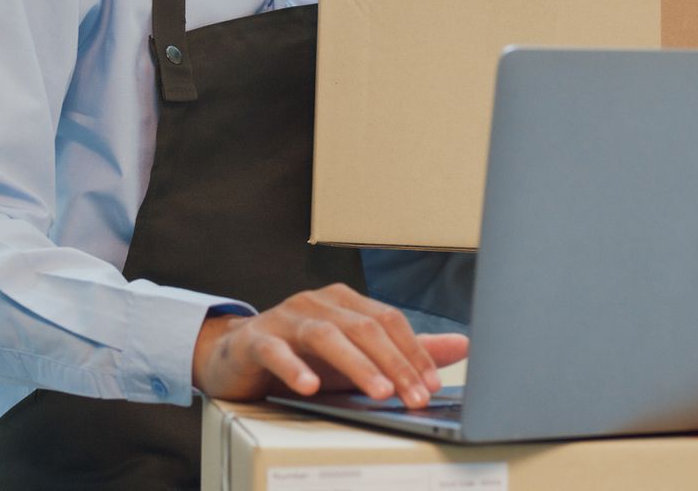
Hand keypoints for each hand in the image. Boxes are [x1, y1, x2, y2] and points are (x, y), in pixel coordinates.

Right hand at [191, 283, 469, 408]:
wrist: (236, 356)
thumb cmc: (302, 356)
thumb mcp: (357, 356)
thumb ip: (406, 351)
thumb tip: (461, 346)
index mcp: (345, 301)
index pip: (389, 321)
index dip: (414, 352)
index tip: (432, 385)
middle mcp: (318, 302)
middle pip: (364, 328)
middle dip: (395, 364)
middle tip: (414, 396)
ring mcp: (286, 317)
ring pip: (327, 335)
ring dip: (357, 365)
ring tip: (378, 392)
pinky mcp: (256, 339)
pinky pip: (276, 351)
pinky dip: (294, 368)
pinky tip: (309, 386)